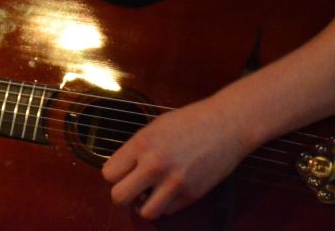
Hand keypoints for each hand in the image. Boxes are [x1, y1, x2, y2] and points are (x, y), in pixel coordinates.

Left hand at [100, 98, 252, 219]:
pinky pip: (168, 211)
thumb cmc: (188, 122)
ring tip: (149, 194)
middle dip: (122, 195)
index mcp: (141, 144)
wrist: (226, 126)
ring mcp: (174, 182)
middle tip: (131, 188)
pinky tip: (169, 191)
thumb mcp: (154, 128)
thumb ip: (136, 149)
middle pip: (119, 197)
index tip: (122, 172)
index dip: (114, 175)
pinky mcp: (192, 194)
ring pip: (144, 212)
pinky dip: (165, 205)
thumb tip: (122, 170)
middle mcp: (155, 164)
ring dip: (144, 205)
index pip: (108, 173)